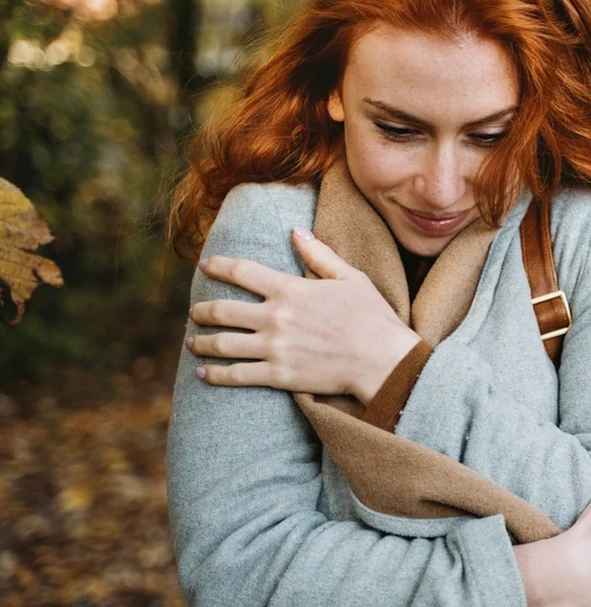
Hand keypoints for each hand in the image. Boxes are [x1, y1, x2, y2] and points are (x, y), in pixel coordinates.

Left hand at [188, 227, 420, 403]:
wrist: (383, 360)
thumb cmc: (372, 317)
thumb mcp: (351, 277)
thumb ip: (319, 254)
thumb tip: (296, 231)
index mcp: (290, 290)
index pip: (241, 271)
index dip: (218, 266)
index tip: (203, 265)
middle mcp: (276, 317)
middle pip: (222, 310)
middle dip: (202, 310)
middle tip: (194, 312)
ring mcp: (274, 348)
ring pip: (223, 344)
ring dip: (201, 342)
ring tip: (191, 342)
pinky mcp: (279, 375)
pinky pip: (237, 375)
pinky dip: (215, 375)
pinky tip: (202, 373)